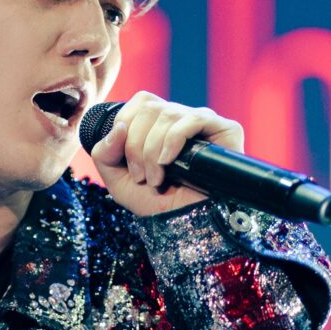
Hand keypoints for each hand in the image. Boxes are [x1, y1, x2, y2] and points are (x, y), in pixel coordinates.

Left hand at [89, 91, 243, 216]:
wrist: (186, 226)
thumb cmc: (157, 203)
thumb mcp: (118, 182)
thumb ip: (104, 154)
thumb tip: (118, 127)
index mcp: (159, 123)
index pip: (140, 102)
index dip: (125, 127)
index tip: (128, 165)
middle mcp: (182, 118)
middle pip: (149, 108)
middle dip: (136, 146)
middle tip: (141, 177)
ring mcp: (204, 123)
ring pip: (168, 114)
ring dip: (153, 151)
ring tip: (156, 180)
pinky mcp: (226, 130)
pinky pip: (194, 118)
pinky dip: (173, 140)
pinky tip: (169, 162)